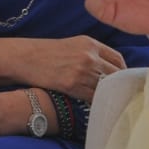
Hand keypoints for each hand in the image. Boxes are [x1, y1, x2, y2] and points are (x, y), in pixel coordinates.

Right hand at [0, 35, 123, 101]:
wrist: (25, 58)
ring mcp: (81, 70)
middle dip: (119, 86)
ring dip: (109, 96)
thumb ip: (92, 54)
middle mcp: (89, 55)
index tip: (122, 81)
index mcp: (91, 43)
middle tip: (120, 95)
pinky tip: (95, 105)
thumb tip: (109, 71)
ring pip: (106, 88)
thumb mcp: (73, 45)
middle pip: (116, 74)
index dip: (123, 72)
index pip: (118, 59)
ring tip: (109, 103)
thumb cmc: (47, 53)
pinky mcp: (72, 84)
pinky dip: (96, 102)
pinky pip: (93, 97)